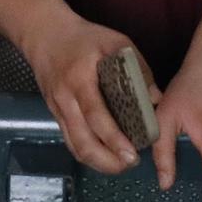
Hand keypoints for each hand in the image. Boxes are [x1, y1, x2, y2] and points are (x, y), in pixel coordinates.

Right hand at [23, 17, 149, 174]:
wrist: (45, 35)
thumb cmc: (84, 37)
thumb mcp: (115, 42)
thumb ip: (137, 68)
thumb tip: (156, 99)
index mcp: (80, 79)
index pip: (96, 115)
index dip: (113, 138)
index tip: (132, 153)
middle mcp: (66, 98)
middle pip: (83, 140)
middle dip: (107, 160)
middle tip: (131, 163)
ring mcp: (58, 110)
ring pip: (75, 146)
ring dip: (98, 162)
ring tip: (121, 165)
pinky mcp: (55, 115)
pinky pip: (70, 142)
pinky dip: (88, 154)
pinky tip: (104, 157)